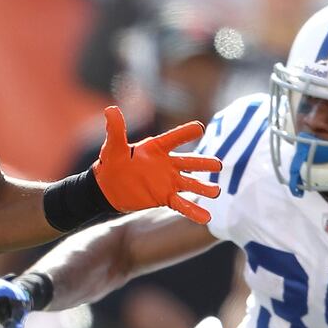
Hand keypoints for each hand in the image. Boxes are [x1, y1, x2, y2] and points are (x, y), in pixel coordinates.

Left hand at [93, 107, 220, 222]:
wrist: (109, 187)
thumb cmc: (112, 162)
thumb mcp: (113, 146)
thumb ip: (116, 130)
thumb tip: (110, 109)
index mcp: (156, 148)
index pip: (174, 138)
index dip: (185, 133)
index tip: (199, 128)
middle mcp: (167, 164)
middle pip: (190, 162)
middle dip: (204, 163)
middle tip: (218, 165)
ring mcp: (168, 181)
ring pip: (190, 183)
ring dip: (203, 187)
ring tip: (216, 192)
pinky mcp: (165, 197)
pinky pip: (182, 204)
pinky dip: (194, 211)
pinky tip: (207, 218)